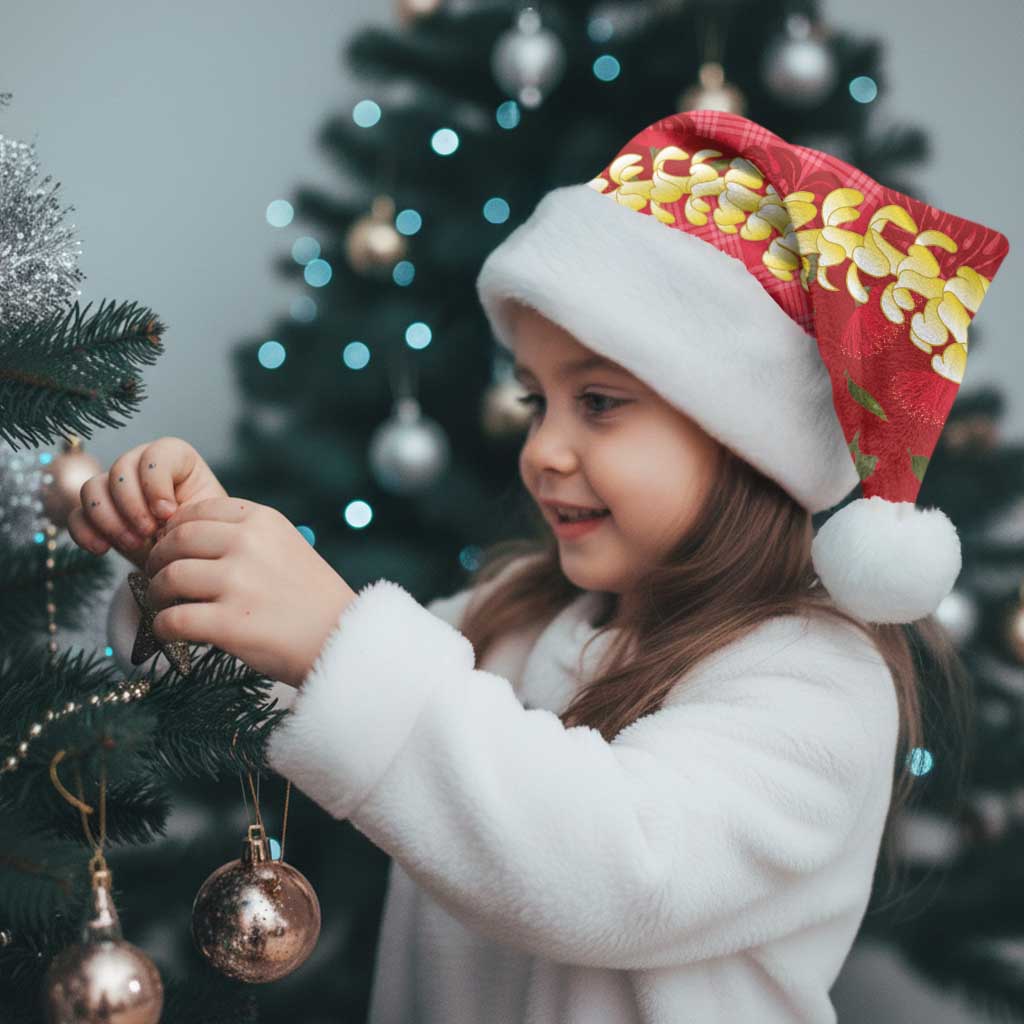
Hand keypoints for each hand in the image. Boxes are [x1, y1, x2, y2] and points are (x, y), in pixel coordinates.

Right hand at [67, 437, 227, 570]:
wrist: (188, 560)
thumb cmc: (203, 534)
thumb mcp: (206, 520)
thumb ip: (189, 510)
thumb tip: (163, 515)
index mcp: (176, 459)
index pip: (156, 454)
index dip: (156, 483)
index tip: (168, 513)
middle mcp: (141, 466)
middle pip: (120, 469)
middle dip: (132, 505)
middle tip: (148, 533)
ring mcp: (115, 488)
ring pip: (92, 488)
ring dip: (109, 519)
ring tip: (133, 544)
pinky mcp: (97, 514)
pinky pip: (76, 515)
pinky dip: (85, 532)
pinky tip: (102, 549)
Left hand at [142, 496, 357, 687]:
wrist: (343, 639)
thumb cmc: (312, 598)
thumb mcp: (287, 546)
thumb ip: (246, 536)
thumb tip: (185, 537)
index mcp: (263, 520)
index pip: (197, 511)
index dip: (175, 530)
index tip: (172, 548)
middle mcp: (248, 544)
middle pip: (176, 541)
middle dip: (158, 560)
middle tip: (157, 577)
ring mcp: (238, 583)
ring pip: (169, 578)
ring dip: (157, 594)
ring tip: (164, 605)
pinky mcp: (229, 623)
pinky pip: (172, 620)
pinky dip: (163, 627)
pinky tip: (170, 632)